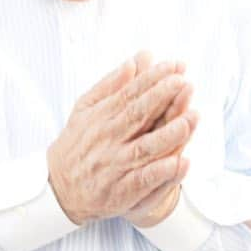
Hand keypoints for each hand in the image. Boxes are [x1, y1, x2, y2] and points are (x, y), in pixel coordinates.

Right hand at [47, 52, 197, 224]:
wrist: (59, 188)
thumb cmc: (78, 143)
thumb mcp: (86, 108)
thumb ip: (112, 84)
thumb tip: (137, 60)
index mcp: (102, 116)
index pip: (130, 93)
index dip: (152, 79)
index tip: (173, 66)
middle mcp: (109, 139)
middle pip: (138, 115)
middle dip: (162, 97)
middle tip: (184, 82)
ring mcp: (116, 165)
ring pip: (145, 148)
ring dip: (169, 134)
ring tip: (191, 118)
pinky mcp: (122, 191)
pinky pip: (144, 180)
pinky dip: (162, 172)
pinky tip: (182, 161)